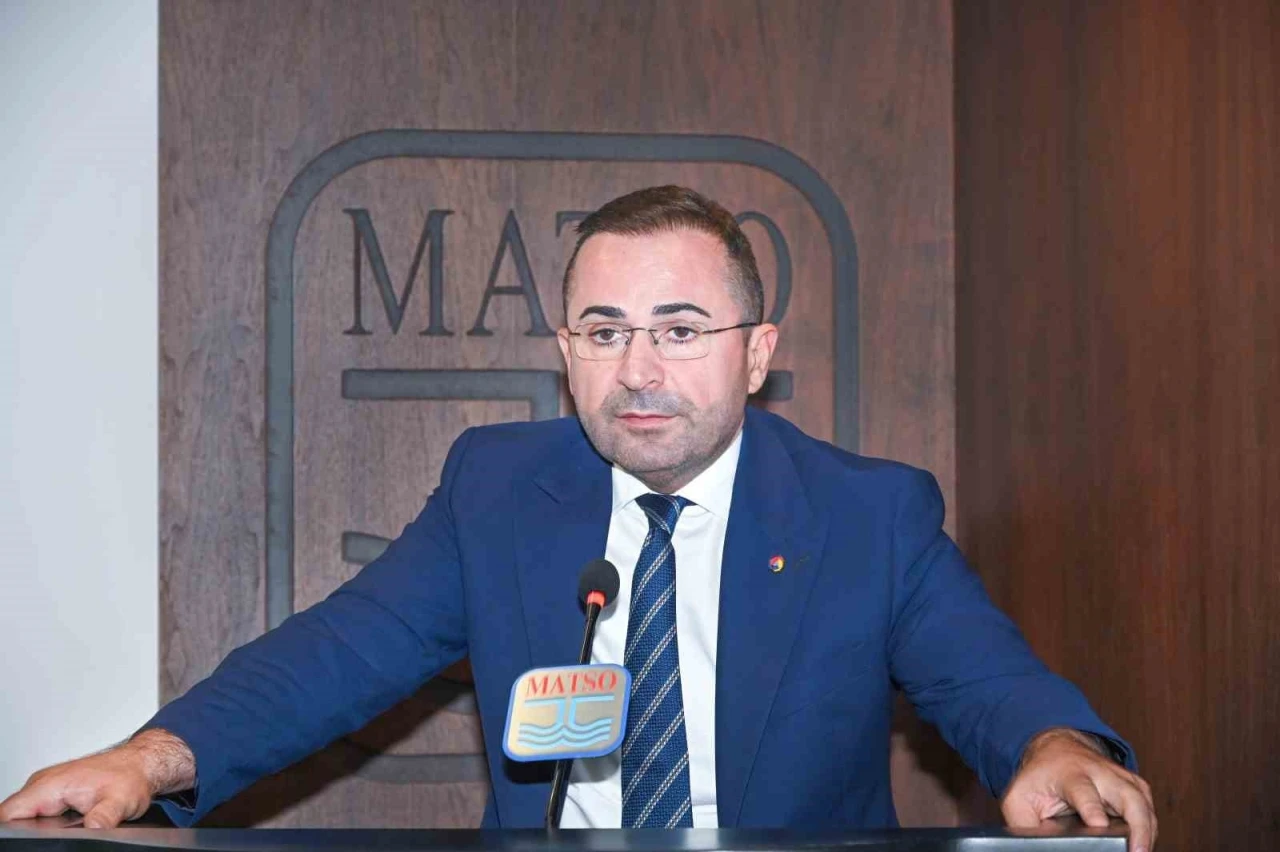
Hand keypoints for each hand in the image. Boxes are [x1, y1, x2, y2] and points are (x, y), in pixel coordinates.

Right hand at [0, 729, 194, 828]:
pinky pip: (36, 813)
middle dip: (25, 832)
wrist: (139, 764)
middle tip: (59, 832)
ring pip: (24, 815)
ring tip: (65, 827)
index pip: (9, 813)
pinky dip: (44, 823)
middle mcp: (43, 784)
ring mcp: (47, 788)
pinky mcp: (54, 794)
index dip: (11, 831)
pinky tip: (65, 827)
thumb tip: (93, 829)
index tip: (25, 839)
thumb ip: (103, 817)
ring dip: (35, 828)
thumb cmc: (130, 776)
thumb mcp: (120, 801)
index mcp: (50, 785)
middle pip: (13, 817)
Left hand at [1002, 728, 1156, 851]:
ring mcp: (1120, 777)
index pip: (1084, 793)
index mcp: (1070, 774)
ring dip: (1148, 829)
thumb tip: (1031, 845)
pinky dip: (1150, 826)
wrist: (1056, 748)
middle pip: (1128, 796)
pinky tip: (1143, 843)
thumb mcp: (1018, 797)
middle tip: (1138, 851)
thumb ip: (1023, 823)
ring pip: (1144, 802)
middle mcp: (1100, 773)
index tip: (1099, 826)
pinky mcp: (1133, 785)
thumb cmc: (1038, 777)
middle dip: (1138, 824)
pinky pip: (1149, 806)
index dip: (1093, 811)